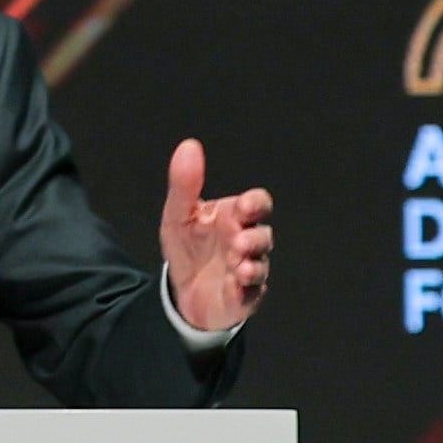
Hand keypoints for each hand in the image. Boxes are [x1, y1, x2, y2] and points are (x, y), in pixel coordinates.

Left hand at [160, 138, 272, 332]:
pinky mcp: (243, 298)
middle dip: (255, 239)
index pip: (259, 204)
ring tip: (239, 267)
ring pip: (260, 266)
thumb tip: (188, 145)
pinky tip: (235, 285)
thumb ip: (184, 184)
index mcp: (235, 218)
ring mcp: (248, 270)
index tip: (244, 207)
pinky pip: (251, 294)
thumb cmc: (188, 248)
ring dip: (252, 265)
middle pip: (264, 235)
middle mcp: (247, 242)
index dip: (256, 204)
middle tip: (238, 242)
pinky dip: (245, 291)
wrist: (182, 290)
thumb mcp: (179, 215)